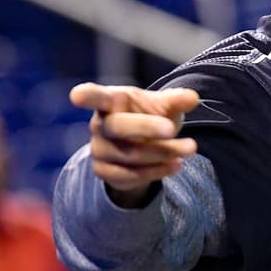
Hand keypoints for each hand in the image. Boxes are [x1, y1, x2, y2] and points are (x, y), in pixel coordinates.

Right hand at [69, 83, 201, 206]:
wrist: (144, 147)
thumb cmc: (150, 117)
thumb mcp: (164, 106)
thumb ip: (175, 101)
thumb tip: (194, 98)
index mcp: (111, 101)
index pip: (95, 96)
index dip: (86, 96)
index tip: (77, 96)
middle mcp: (100, 125)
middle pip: (118, 127)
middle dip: (146, 128)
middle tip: (171, 128)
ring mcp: (99, 149)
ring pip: (130, 154)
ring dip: (163, 152)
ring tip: (190, 148)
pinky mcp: (104, 171)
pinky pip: (130, 175)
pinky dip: (157, 171)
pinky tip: (176, 165)